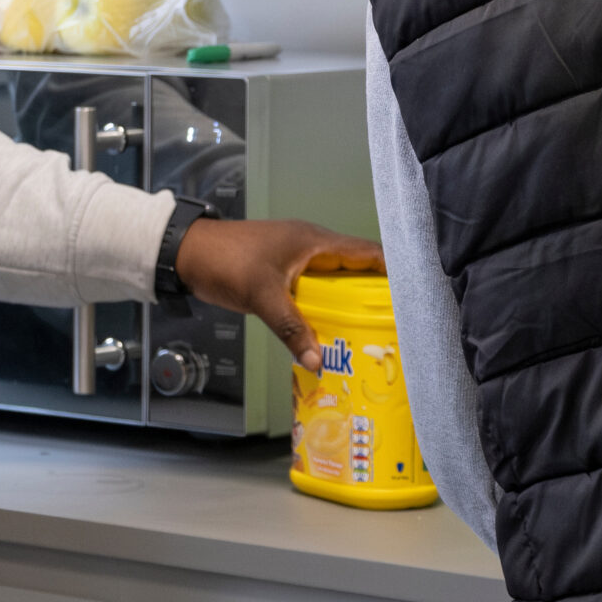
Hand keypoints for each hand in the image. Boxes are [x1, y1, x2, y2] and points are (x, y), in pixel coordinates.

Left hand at [172, 219, 383, 372]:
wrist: (187, 253)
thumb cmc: (226, 261)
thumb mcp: (261, 295)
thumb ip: (291, 327)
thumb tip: (317, 360)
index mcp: (315, 241)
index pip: (367, 252)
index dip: (393, 270)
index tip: (414, 296)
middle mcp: (313, 248)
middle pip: (356, 270)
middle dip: (375, 294)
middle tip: (397, 325)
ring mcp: (298, 261)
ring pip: (336, 283)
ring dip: (350, 304)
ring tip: (372, 335)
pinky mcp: (285, 275)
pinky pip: (316, 292)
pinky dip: (326, 310)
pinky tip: (332, 334)